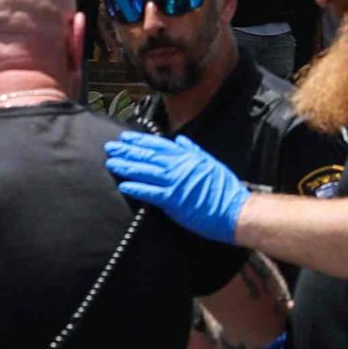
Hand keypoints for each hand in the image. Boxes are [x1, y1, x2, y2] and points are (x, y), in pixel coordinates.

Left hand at [106, 132, 247, 244]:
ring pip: (146, 171)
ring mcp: (176, 183)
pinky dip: (136, 188)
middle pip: (149, 156)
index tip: (126, 138)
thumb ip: (194, 151)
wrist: (236, 210)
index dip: (141, 141)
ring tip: (112, 163)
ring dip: (127, 167)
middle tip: (111, 148)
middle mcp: (181, 167)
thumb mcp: (212, 163)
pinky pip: (150, 192)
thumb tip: (181, 140)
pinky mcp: (173, 200)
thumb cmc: (226, 191)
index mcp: (189, 157)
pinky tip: (123, 185)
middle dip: (128, 151)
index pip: (160, 145)